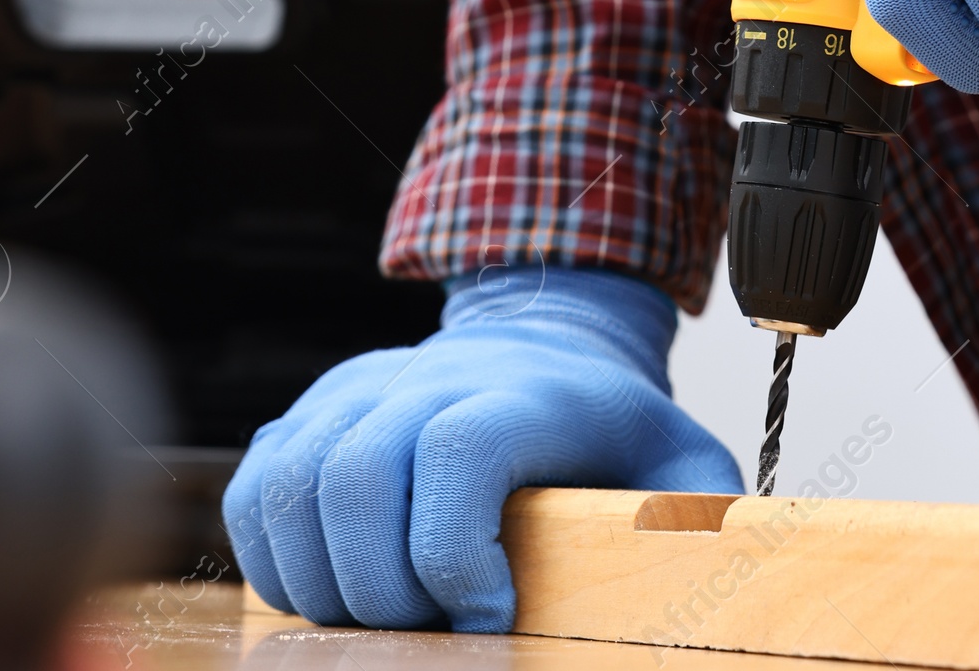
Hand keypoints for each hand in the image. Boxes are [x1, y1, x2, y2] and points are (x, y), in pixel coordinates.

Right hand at [223, 266, 739, 632]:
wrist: (544, 346)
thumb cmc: (611, 431)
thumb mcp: (678, 463)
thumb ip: (698, 515)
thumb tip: (720, 569)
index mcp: (523, 392)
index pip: (458, 448)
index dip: (454, 551)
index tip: (488, 618)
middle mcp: (428, 376)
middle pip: (358, 476)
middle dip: (384, 591)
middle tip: (432, 633)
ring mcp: (360, 388)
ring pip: (293, 486)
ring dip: (325, 585)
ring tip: (387, 623)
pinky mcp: (312, 412)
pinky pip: (257, 490)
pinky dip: (275, 561)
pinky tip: (333, 593)